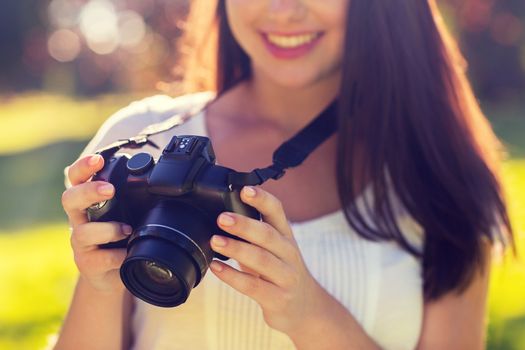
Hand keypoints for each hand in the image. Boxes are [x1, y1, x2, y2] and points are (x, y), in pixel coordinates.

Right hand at [62, 154, 131, 292]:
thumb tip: (163, 175)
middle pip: (70, 199)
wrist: (114, 274)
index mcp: (89, 202)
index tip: (98, 159)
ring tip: (127, 229)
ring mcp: (81, 243)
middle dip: (88, 191)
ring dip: (107, 229)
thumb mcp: (128, 213)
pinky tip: (128, 253)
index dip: (83, 167)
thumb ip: (135, 196)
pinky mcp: (87, 263)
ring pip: (82, 232)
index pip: (77, 178)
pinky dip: (117, 255)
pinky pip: (100, 258)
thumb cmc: (121, 236)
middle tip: (109, 190)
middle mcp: (80, 219)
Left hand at [209, 186, 326, 334]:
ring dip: (236, 249)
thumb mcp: (273, 249)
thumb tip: (221, 215)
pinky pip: (253, 286)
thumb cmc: (280, 272)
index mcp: (285, 236)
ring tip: (215, 241)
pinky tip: (216, 268)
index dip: (262, 199)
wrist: (305, 307)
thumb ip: (254, 234)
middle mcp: (288, 253)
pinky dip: (232, 276)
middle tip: (222, 218)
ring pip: (261, 259)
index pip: (277, 211)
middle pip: (268, 235)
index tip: (244, 189)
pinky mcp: (278, 299)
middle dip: (245, 225)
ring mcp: (285, 276)